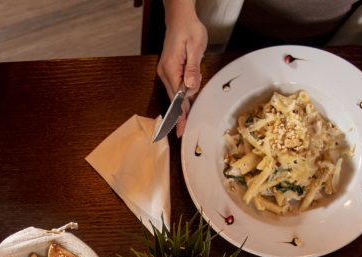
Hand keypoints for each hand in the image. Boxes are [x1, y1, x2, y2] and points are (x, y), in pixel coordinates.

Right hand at [157, 0, 207, 135]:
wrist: (180, 18)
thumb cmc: (189, 29)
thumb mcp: (195, 47)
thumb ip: (193, 68)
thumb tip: (191, 87)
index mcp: (171, 68)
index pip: (177, 95)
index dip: (181, 112)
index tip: (181, 128)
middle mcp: (165, 72)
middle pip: (174, 98)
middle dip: (180, 115)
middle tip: (181, 133)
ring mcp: (166, 72)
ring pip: (175, 94)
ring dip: (182, 105)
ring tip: (184, 123)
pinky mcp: (170, 70)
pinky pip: (176, 87)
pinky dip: (181, 97)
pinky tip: (185, 106)